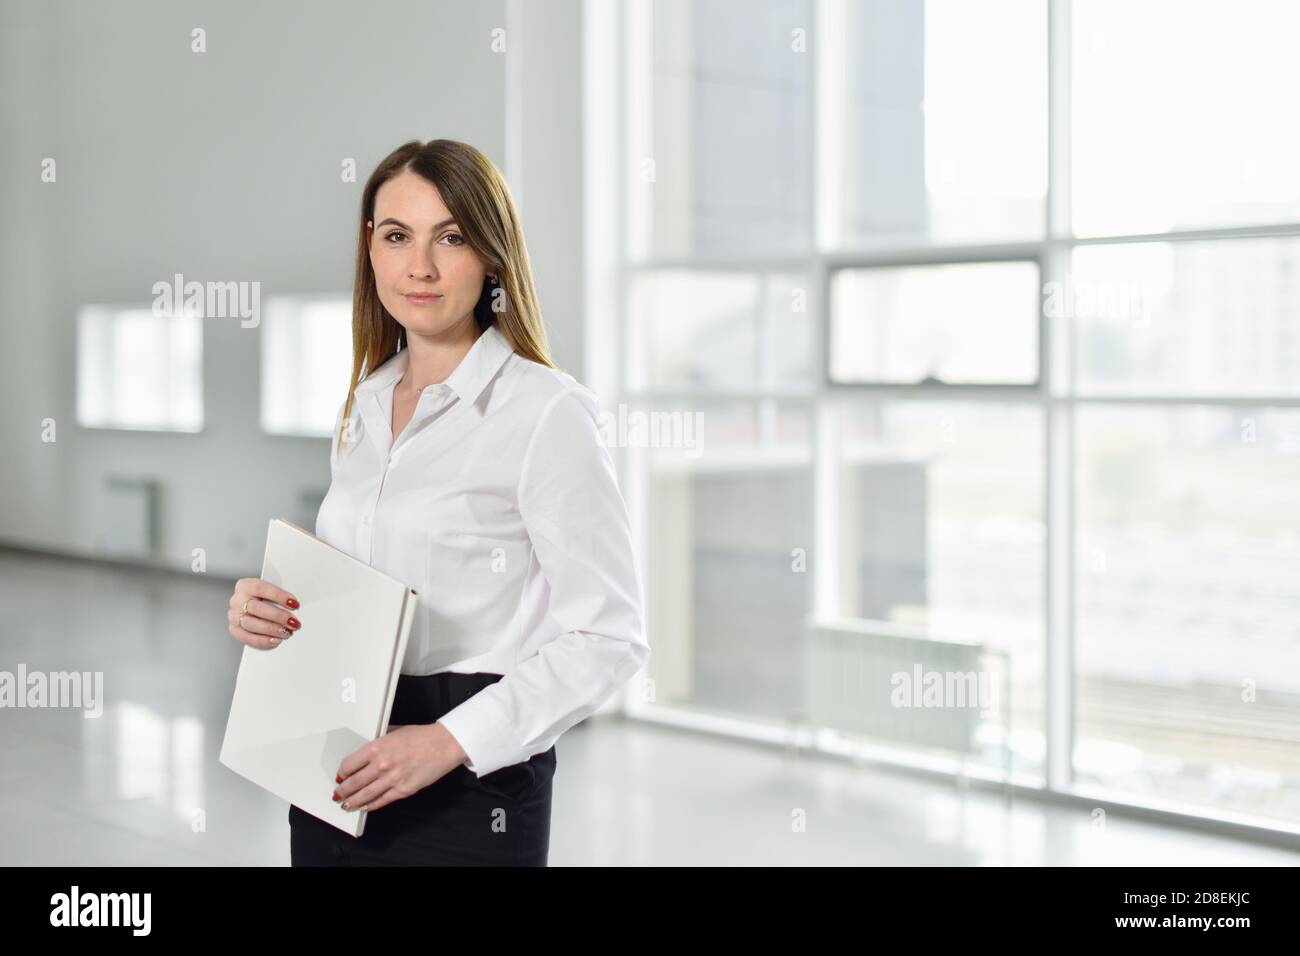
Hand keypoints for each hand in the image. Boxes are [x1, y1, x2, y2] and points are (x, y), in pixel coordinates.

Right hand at [228, 578, 301, 648]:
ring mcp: (234, 616)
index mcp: (246, 585)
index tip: (294, 603)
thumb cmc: (266, 597)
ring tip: (287, 632)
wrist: (253, 604)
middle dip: (278, 616)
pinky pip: (248, 638)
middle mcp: (237, 600)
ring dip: (272, 630)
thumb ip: (280, 596)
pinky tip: (276, 640)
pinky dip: (263, 641)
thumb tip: (294, 606)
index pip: (261, 588)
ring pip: (252, 624)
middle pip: (257, 608)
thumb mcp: (272, 590)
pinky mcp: (235, 630)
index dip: (279, 596)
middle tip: (293, 622)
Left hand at [333, 722, 467, 812]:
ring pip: (364, 795)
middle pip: (353, 783)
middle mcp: (381, 764)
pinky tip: (364, 807)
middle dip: (342, 790)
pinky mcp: (403, 790)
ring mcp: (392, 779)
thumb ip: (378, 743)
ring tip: (346, 805)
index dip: (342, 772)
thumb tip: (365, 753)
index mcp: (377, 747)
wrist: (444, 745)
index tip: (341, 775)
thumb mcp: (394, 732)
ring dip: (352, 802)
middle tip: (338, 794)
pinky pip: (381, 801)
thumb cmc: (421, 737)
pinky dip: (370, 806)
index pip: (349, 765)